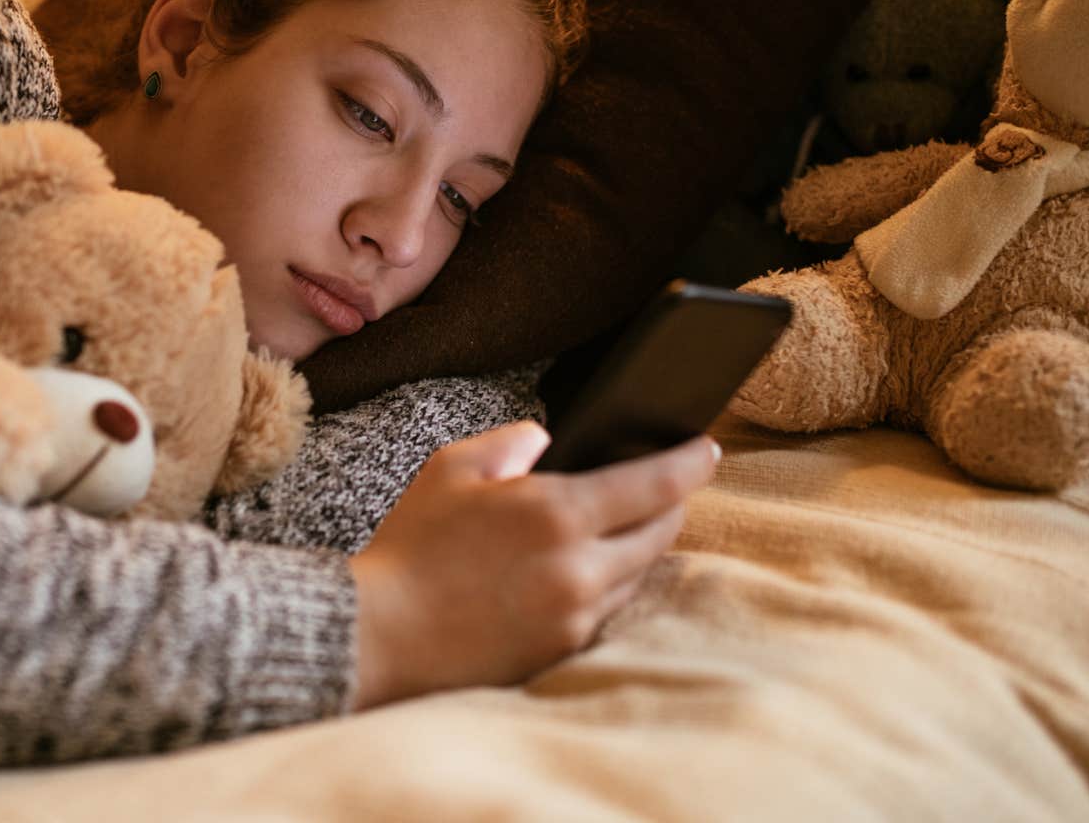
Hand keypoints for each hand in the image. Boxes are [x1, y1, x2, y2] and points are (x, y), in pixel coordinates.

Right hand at [348, 422, 717, 709]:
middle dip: (671, 505)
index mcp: (557, 513)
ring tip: (621, 527)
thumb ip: (512, 443)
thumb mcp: (452, 468)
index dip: (689, 462)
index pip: (655, 484)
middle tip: (665, 488)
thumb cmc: (411, 546)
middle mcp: (580, 568)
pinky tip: (584, 570)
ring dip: (638, 547)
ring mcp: (575, 614)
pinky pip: (607, 609)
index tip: (707, 450)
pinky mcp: (563, 649)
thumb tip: (548, 440)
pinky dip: (606, 583)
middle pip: (661, 532)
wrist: (381, 634)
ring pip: (638, 573)